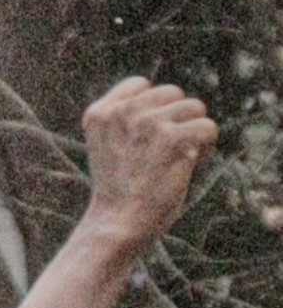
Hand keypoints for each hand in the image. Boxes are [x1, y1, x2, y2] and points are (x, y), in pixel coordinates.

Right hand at [78, 78, 218, 251]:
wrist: (118, 223)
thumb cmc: (118, 191)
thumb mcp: (109, 146)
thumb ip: (128, 121)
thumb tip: (172, 102)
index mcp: (99, 113)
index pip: (140, 84)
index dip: (153, 108)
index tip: (146, 136)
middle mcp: (121, 112)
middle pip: (173, 93)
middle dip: (176, 118)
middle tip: (164, 149)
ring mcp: (146, 123)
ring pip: (195, 107)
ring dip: (193, 131)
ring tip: (175, 157)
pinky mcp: (172, 138)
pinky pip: (208, 127)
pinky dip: (206, 147)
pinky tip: (189, 163)